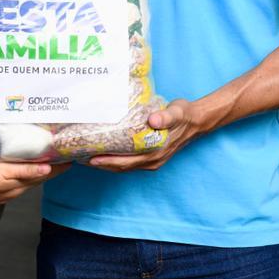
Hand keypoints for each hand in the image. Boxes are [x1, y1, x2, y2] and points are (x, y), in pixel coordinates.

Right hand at [0, 161, 68, 206]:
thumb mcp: (3, 173)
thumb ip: (25, 171)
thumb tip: (47, 169)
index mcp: (19, 185)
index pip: (44, 175)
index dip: (58, 168)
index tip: (70, 159)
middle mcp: (16, 189)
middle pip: (39, 177)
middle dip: (51, 168)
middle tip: (62, 156)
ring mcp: (7, 190)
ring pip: (28, 179)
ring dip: (39, 170)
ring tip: (47, 160)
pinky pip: (17, 179)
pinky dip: (25, 173)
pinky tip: (23, 169)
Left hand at [87, 98, 224, 171]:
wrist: (197, 120)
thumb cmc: (184, 115)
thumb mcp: (177, 112)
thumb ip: (166, 116)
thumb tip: (153, 120)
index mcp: (156, 152)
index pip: (126, 161)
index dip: (107, 161)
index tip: (89, 157)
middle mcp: (152, 160)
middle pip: (121, 167)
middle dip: (101, 164)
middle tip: (80, 157)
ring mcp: (152, 161)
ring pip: (125, 166)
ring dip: (107, 163)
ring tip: (88, 157)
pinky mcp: (151, 157)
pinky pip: (130, 162)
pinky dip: (116, 160)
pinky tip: (106, 153)